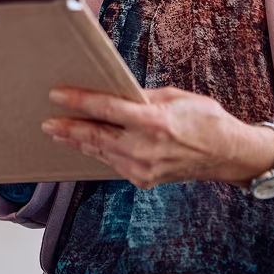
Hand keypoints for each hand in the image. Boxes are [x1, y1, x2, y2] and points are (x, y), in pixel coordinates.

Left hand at [41, 86, 270, 189]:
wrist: (227, 154)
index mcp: (153, 122)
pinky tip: (86, 145)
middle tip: (46, 122)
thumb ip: (141, 97)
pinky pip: (114, 163)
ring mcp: (144, 168)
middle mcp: (145, 148)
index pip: (106, 110)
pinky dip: (98, 153)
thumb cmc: (204, 118)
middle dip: (68, 128)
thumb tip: (114, 93)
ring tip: (58, 132)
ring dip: (78, 142)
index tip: (57, 95)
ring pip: (101, 153)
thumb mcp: (173, 96)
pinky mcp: (144, 180)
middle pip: (96, 137)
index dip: (78, 102)